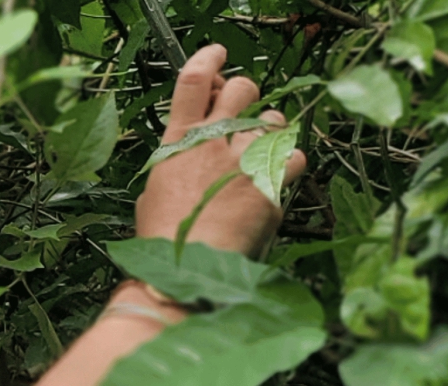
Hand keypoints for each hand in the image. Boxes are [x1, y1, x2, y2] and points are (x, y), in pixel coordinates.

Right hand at [136, 45, 306, 257]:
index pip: (194, 81)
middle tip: (246, 112)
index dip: (209, 60)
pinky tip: (277, 181)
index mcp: (178, 144)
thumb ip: (173, 168)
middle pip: (241, 90)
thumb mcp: (153, 194)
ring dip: (271, 132)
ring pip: (274, 121)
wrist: (184, 268)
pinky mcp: (269, 185)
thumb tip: (186, 164)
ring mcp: (243, 162)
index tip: (218, 55)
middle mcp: (212, 143)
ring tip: (262, 155)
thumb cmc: (162, 239)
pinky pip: (294, 160)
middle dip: (247, 94)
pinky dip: (289, 167)